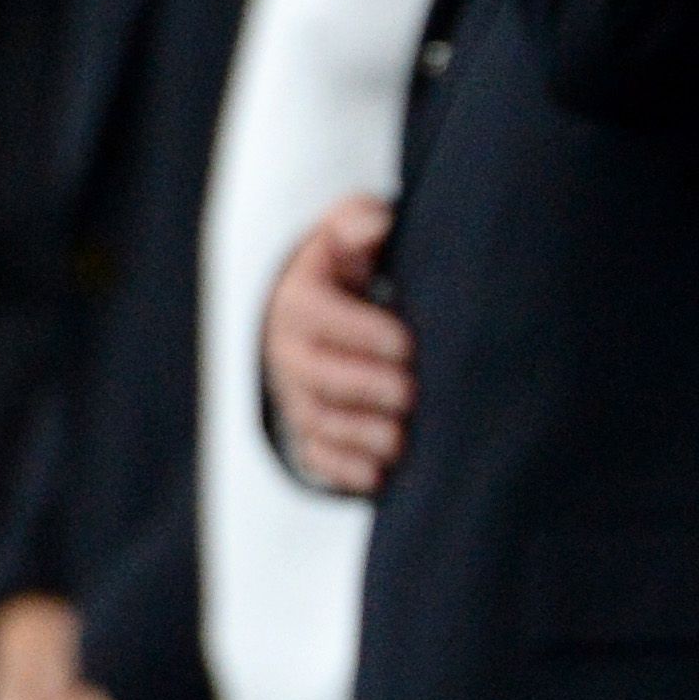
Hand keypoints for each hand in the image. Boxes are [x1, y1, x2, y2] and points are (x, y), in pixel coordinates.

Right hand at [263, 193, 413, 495]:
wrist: (312, 310)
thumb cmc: (344, 267)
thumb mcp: (345, 234)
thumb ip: (357, 222)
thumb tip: (375, 222)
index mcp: (297, 301)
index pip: (318, 316)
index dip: (359, 331)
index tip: (405, 343)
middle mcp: (288, 351)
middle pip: (316, 376)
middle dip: (364, 388)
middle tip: (411, 394)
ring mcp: (296, 394)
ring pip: (317, 421)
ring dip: (357, 435)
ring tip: (399, 441)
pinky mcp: (307, 428)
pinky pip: (315, 455)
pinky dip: (342, 469)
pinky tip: (377, 477)